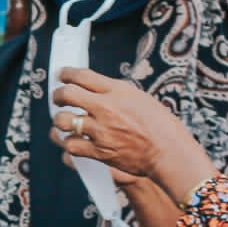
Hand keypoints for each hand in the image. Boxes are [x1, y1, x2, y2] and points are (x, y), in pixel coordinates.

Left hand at [49, 68, 215, 202]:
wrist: (170, 152)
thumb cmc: (161, 126)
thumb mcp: (140, 98)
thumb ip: (115, 93)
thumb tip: (94, 90)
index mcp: (118, 91)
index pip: (82, 76)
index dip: (66, 74)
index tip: (62, 75)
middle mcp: (107, 108)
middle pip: (67, 94)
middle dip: (58, 95)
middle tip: (58, 98)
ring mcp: (101, 130)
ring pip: (64, 121)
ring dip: (61, 121)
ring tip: (64, 122)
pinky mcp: (99, 151)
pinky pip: (71, 146)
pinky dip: (69, 144)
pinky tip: (74, 141)